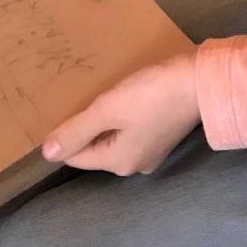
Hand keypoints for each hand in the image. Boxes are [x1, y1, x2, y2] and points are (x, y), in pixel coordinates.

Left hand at [41, 50, 200, 175]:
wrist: (200, 81)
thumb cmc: (151, 95)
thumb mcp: (108, 109)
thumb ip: (76, 131)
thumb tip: (47, 154)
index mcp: (118, 163)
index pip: (77, 156)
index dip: (66, 134)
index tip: (62, 109)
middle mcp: (135, 165)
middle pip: (97, 148)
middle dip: (87, 126)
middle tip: (82, 98)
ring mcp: (152, 151)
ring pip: (115, 138)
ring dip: (106, 119)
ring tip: (102, 95)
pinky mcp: (165, 135)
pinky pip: (132, 130)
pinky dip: (124, 117)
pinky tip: (126, 97)